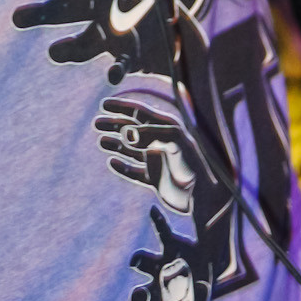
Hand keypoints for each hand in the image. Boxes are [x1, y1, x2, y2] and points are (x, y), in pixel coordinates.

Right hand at [95, 96, 202, 214]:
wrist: (205, 196)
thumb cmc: (193, 163)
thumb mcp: (174, 142)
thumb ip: (151, 134)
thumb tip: (128, 132)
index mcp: (168, 128)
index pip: (141, 112)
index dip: (123, 107)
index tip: (104, 104)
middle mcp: (162, 142)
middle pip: (133, 130)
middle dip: (115, 125)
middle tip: (96, 123)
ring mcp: (159, 161)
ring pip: (132, 150)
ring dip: (116, 144)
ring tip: (101, 141)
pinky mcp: (157, 180)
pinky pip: (136, 172)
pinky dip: (124, 167)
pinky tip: (112, 162)